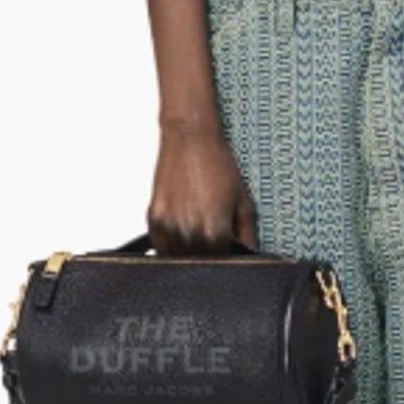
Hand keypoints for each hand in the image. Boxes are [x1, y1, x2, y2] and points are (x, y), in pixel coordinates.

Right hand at [147, 118, 258, 253]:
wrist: (191, 140)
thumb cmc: (217, 166)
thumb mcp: (244, 202)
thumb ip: (248, 235)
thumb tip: (249, 255)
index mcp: (215, 233)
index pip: (223, 263)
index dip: (228, 258)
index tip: (229, 251)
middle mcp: (191, 234)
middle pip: (200, 263)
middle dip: (209, 255)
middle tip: (213, 237)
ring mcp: (169, 228)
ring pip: (178, 259)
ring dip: (188, 253)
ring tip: (197, 228)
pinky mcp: (154, 219)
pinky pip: (161, 245)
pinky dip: (170, 244)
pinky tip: (182, 226)